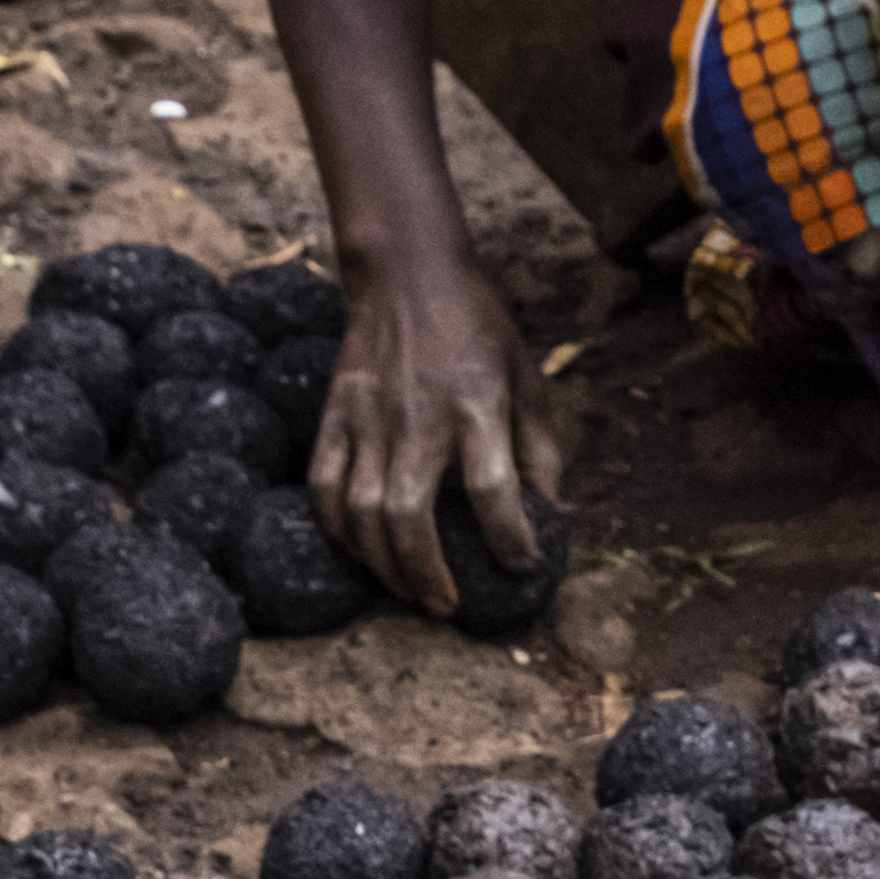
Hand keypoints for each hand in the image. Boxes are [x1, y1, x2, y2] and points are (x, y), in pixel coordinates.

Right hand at [307, 253, 563, 615]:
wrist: (407, 272)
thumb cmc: (477, 326)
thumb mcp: (528, 376)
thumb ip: (541, 447)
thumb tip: (556, 512)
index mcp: (477, 405)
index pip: (494, 488)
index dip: (512, 537)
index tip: (523, 563)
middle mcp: (418, 417)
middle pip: (409, 515)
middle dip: (427, 573)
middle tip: (446, 606)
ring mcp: (368, 419)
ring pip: (361, 513)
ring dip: (384, 565)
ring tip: (409, 592)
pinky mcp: (334, 416)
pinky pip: (324, 486)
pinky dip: (338, 530)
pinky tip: (361, 553)